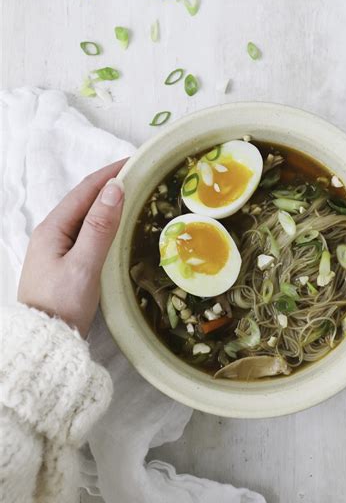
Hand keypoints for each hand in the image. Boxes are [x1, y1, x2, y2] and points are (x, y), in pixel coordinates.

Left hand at [18, 160, 126, 337]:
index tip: (138, 161)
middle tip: (144, 178)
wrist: (45, 342)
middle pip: (85, 201)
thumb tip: (116, 188)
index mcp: (53, 228)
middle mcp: (52, 234)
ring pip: (87, 218)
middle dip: (112, 185)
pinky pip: (88, 234)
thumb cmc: (62, 304)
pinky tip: (121, 229)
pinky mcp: (65, 265)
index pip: (85, 190)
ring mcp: (57, 250)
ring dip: (110, 204)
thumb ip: (100, 227)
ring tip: (138, 198)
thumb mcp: (84, 265)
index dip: (111, 172)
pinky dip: (106, 224)